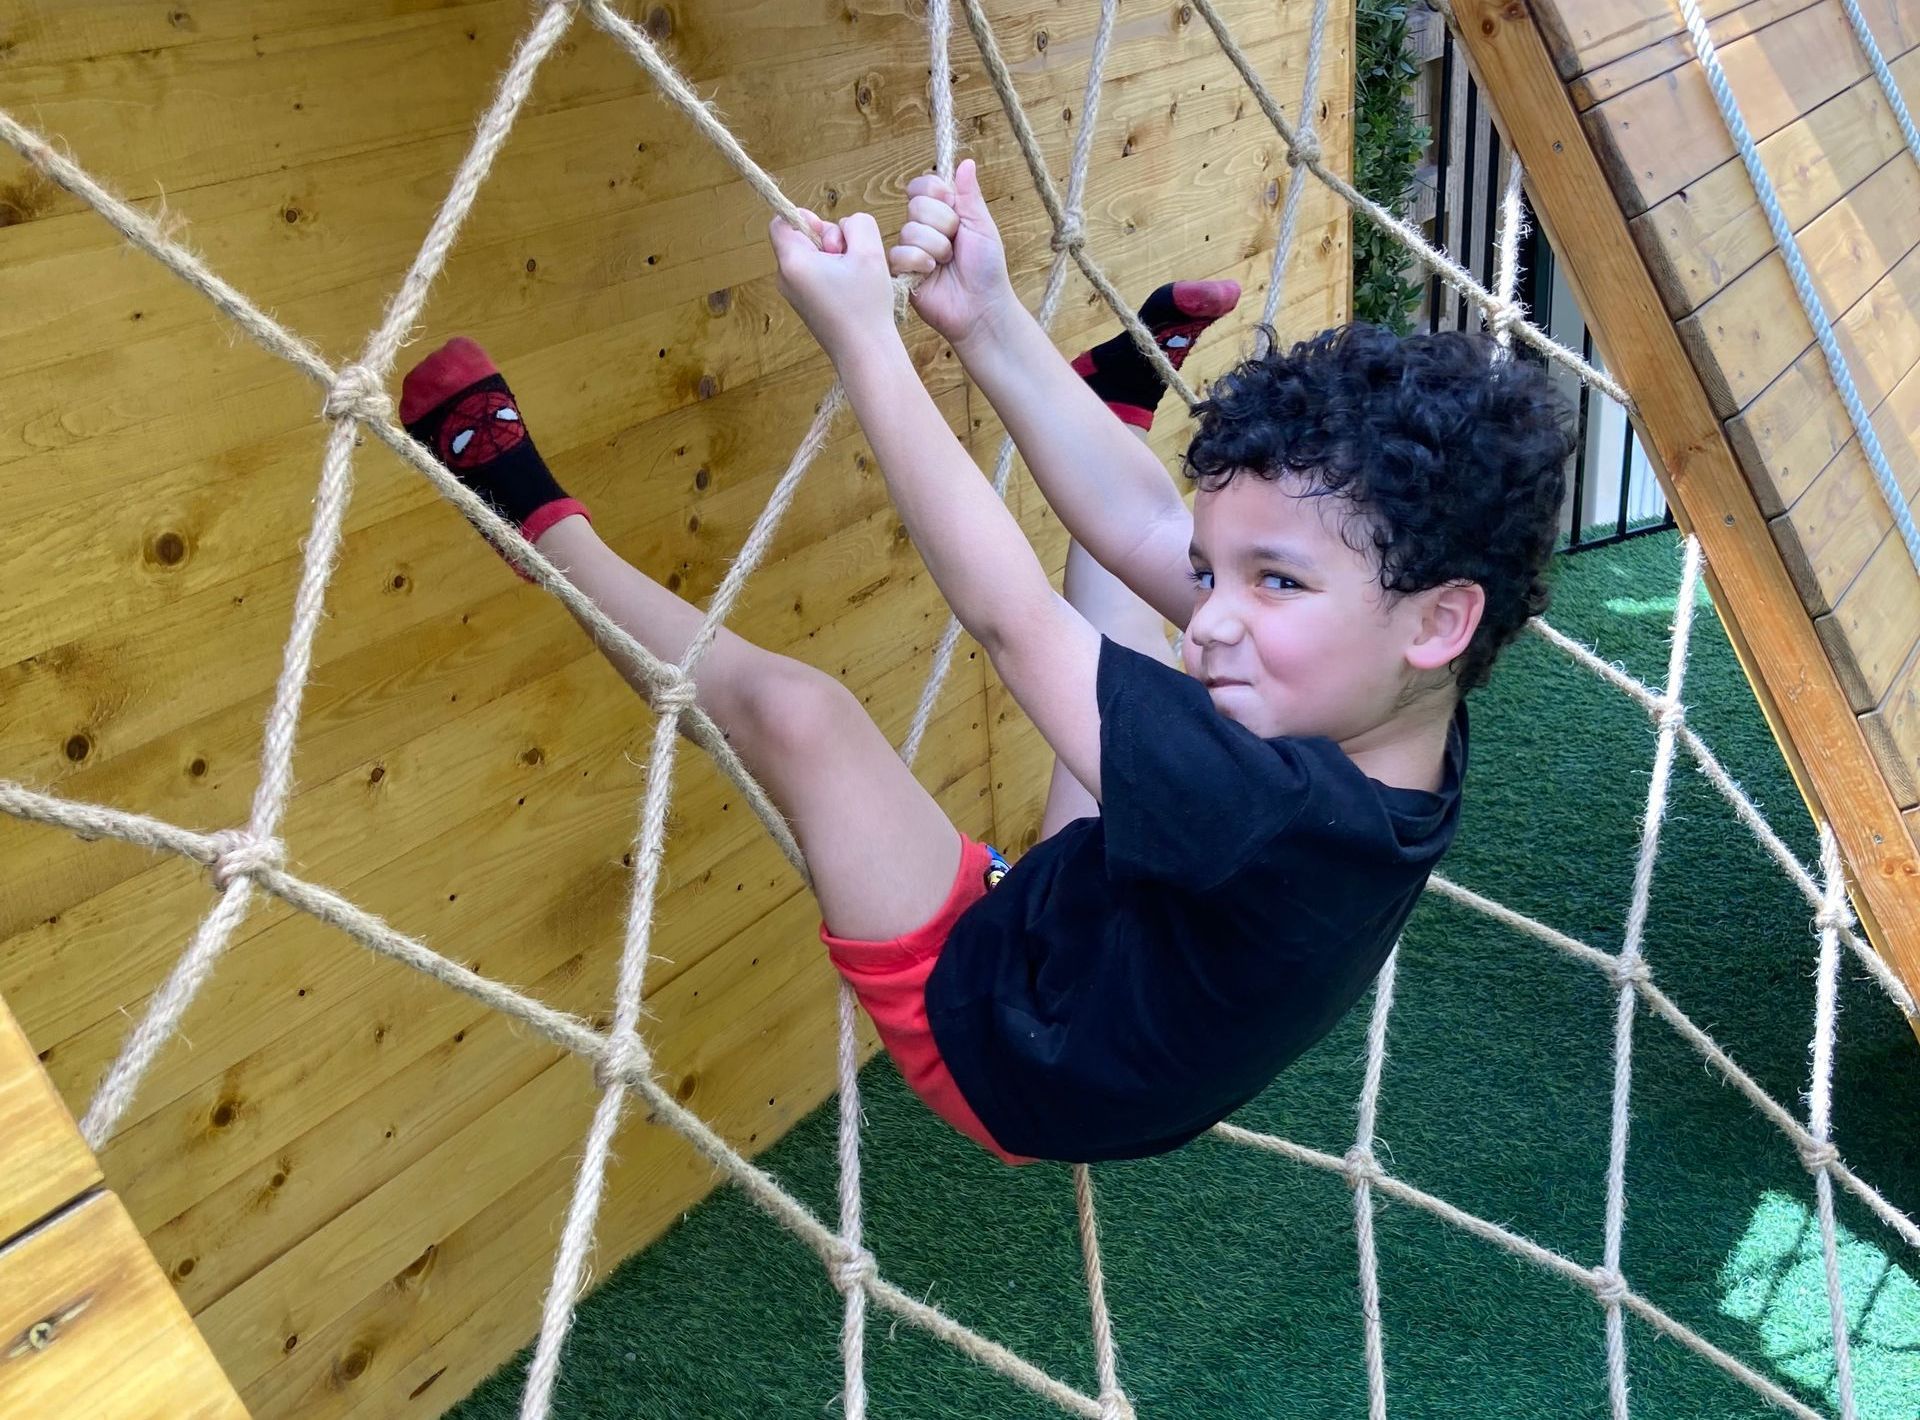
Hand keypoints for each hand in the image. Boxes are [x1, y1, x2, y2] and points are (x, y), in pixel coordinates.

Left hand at [769, 209, 898, 364]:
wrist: (865, 355)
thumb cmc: (866, 306)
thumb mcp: (871, 252)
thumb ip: (857, 224)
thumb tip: (843, 228)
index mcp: (793, 262)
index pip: (781, 222)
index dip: (804, 217)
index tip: (828, 232)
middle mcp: (786, 278)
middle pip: (799, 239)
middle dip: (827, 239)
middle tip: (848, 258)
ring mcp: (794, 294)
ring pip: (809, 257)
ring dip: (833, 258)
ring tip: (853, 277)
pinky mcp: (805, 306)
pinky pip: (814, 276)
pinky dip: (832, 274)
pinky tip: (850, 290)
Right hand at [888, 158, 1016, 350]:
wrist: (981, 307)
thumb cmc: (987, 269)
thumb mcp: (982, 226)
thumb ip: (969, 195)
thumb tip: (965, 162)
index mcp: (943, 213)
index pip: (922, 186)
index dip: (935, 192)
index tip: (952, 205)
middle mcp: (923, 228)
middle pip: (916, 205)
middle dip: (943, 225)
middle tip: (956, 245)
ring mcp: (910, 250)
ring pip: (909, 230)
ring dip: (936, 247)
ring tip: (947, 263)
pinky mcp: (900, 272)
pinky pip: (899, 254)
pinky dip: (920, 262)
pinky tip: (931, 274)